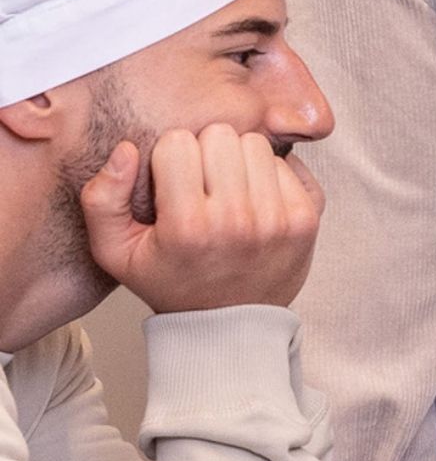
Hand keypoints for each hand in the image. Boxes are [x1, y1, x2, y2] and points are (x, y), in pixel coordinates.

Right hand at [81, 125, 323, 313]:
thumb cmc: (171, 281)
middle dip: (206, 151)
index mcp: (187, 226)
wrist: (230, 325)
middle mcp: (236, 221)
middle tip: (202, 182)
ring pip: (257, 144)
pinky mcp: (308, 218)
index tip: (172, 181)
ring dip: (240, 160)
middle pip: (221, 135)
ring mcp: (278, 219)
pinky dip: (270, 174)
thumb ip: (102, 198)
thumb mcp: (116, 252)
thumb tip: (127, 149)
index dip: (169, 156)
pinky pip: (289, 163)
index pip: (178, 142)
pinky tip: (256, 199)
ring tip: (228, 190)